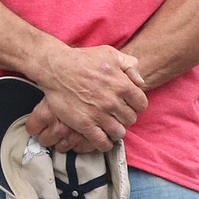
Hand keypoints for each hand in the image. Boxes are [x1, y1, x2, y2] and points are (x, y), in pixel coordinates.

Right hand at [29, 45, 146, 148]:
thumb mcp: (110, 54)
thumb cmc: (83, 59)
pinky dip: (105, 144)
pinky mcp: (85, 124)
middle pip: (130, 119)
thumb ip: (130, 65)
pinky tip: (103, 139)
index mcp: (122, 84)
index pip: (141, 104)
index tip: (128, 104)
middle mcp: (112, 101)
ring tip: (110, 126)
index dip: (136, 105)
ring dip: (116, 131)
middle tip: (117, 114)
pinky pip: (102, 142)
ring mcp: (98, 114)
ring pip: (119, 132)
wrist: (56, 69)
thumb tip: (140, 82)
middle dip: (125, 117)